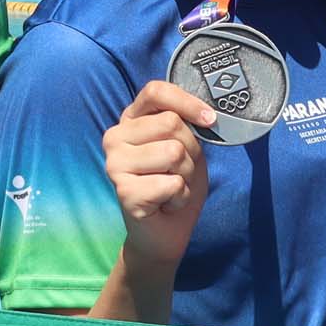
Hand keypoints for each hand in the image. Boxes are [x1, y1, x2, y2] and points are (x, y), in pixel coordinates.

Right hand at [105, 80, 216, 266]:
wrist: (165, 233)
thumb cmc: (176, 185)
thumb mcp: (187, 148)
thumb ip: (187, 127)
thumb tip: (207, 116)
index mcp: (130, 120)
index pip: (156, 92)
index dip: (187, 102)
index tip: (210, 120)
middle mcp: (115, 137)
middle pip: (171, 123)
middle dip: (190, 151)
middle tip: (179, 172)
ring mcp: (115, 164)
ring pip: (174, 152)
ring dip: (186, 176)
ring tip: (172, 188)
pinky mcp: (124, 191)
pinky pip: (172, 183)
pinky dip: (180, 196)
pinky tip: (166, 204)